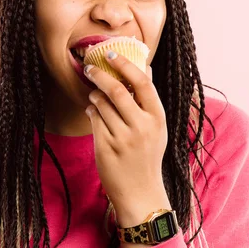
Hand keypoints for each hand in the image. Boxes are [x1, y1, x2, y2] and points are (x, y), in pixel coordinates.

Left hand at [84, 51, 170, 225]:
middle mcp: (142, 127)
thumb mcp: (157, 127)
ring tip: (94, 95)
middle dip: (100, 75)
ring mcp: (123, 138)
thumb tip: (146, 66)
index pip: (142, 83)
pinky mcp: (106, 147)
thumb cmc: (148, 155)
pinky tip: (92, 112)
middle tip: (91, 68)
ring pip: (101, 104)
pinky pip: (94, 119)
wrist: (141, 192)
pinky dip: (91, 111)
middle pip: (116, 90)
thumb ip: (149, 99)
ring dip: (94, 95)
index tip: (111, 55)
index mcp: (158, 118)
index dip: (125, 65)